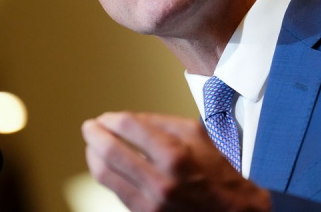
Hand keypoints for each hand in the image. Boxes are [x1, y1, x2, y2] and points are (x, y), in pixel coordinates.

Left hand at [81, 111, 270, 211]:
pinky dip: (105, 173)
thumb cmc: (216, 170)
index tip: (107, 117)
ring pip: (104, 174)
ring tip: (92, 145)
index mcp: (175, 155)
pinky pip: (114, 190)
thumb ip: (161, 122)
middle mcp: (160, 180)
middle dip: (94, 135)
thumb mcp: (197, 134)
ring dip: (93, 155)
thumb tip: (127, 120)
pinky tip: (104, 164)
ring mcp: (150, 202)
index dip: (112, 119)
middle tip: (89, 127)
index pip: (128, 127)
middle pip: (110, 151)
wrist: (231, 211)